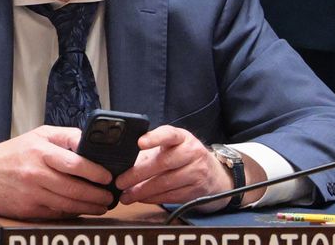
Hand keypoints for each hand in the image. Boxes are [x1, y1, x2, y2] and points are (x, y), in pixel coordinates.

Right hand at [0, 126, 112, 218]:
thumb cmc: (14, 152)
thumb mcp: (39, 135)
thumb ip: (65, 137)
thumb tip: (91, 142)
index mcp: (41, 151)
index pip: (74, 162)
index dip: (95, 171)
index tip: (108, 177)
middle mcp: (36, 172)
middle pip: (74, 188)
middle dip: (97, 195)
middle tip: (110, 197)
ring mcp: (32, 192)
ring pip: (67, 204)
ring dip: (89, 207)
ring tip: (101, 206)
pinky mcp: (27, 209)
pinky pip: (56, 213)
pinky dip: (71, 213)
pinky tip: (81, 210)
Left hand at [115, 126, 264, 211]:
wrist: (214, 174)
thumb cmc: (184, 157)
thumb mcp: (172, 146)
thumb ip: (151, 150)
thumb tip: (124, 162)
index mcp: (182, 137)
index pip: (169, 134)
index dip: (155, 138)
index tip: (140, 143)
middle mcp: (192, 153)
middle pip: (163, 163)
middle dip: (138, 174)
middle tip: (120, 181)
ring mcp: (196, 172)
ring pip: (165, 183)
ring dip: (142, 191)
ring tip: (126, 195)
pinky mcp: (196, 190)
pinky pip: (170, 196)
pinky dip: (152, 198)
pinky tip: (141, 198)